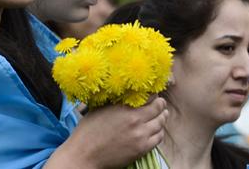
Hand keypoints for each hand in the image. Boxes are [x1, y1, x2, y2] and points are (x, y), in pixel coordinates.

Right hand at [46, 96, 167, 168]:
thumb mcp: (99, 109)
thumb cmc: (88, 131)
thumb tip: (125, 93)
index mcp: (124, 107)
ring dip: (163, 117)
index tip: (152, 94)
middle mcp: (135, 120)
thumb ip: (115, 101)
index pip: (148, 95)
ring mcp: (140, 135)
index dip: (152, 94)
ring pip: (160, 123)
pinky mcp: (142, 149)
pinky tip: (157, 130)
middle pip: (158, 108)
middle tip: (161, 103)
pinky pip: (158, 138)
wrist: (85, 155)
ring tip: (163, 114)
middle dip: (160, 104)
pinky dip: (160, 132)